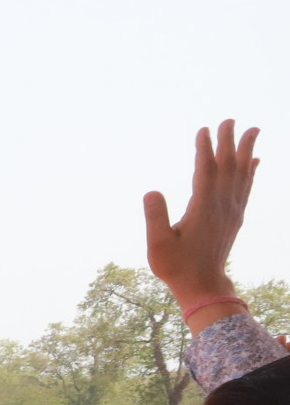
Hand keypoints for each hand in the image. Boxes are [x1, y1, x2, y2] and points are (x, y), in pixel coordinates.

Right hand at [143, 119, 258, 305]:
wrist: (203, 285)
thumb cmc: (175, 266)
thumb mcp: (158, 245)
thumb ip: (155, 217)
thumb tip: (151, 191)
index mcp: (203, 209)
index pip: (206, 171)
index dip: (205, 149)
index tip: (204, 130)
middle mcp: (223, 206)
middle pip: (229, 166)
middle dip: (229, 141)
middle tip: (230, 119)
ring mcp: (232, 211)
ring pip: (243, 173)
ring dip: (247, 150)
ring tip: (253, 130)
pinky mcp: (235, 218)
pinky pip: (247, 188)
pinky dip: (252, 171)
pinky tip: (255, 161)